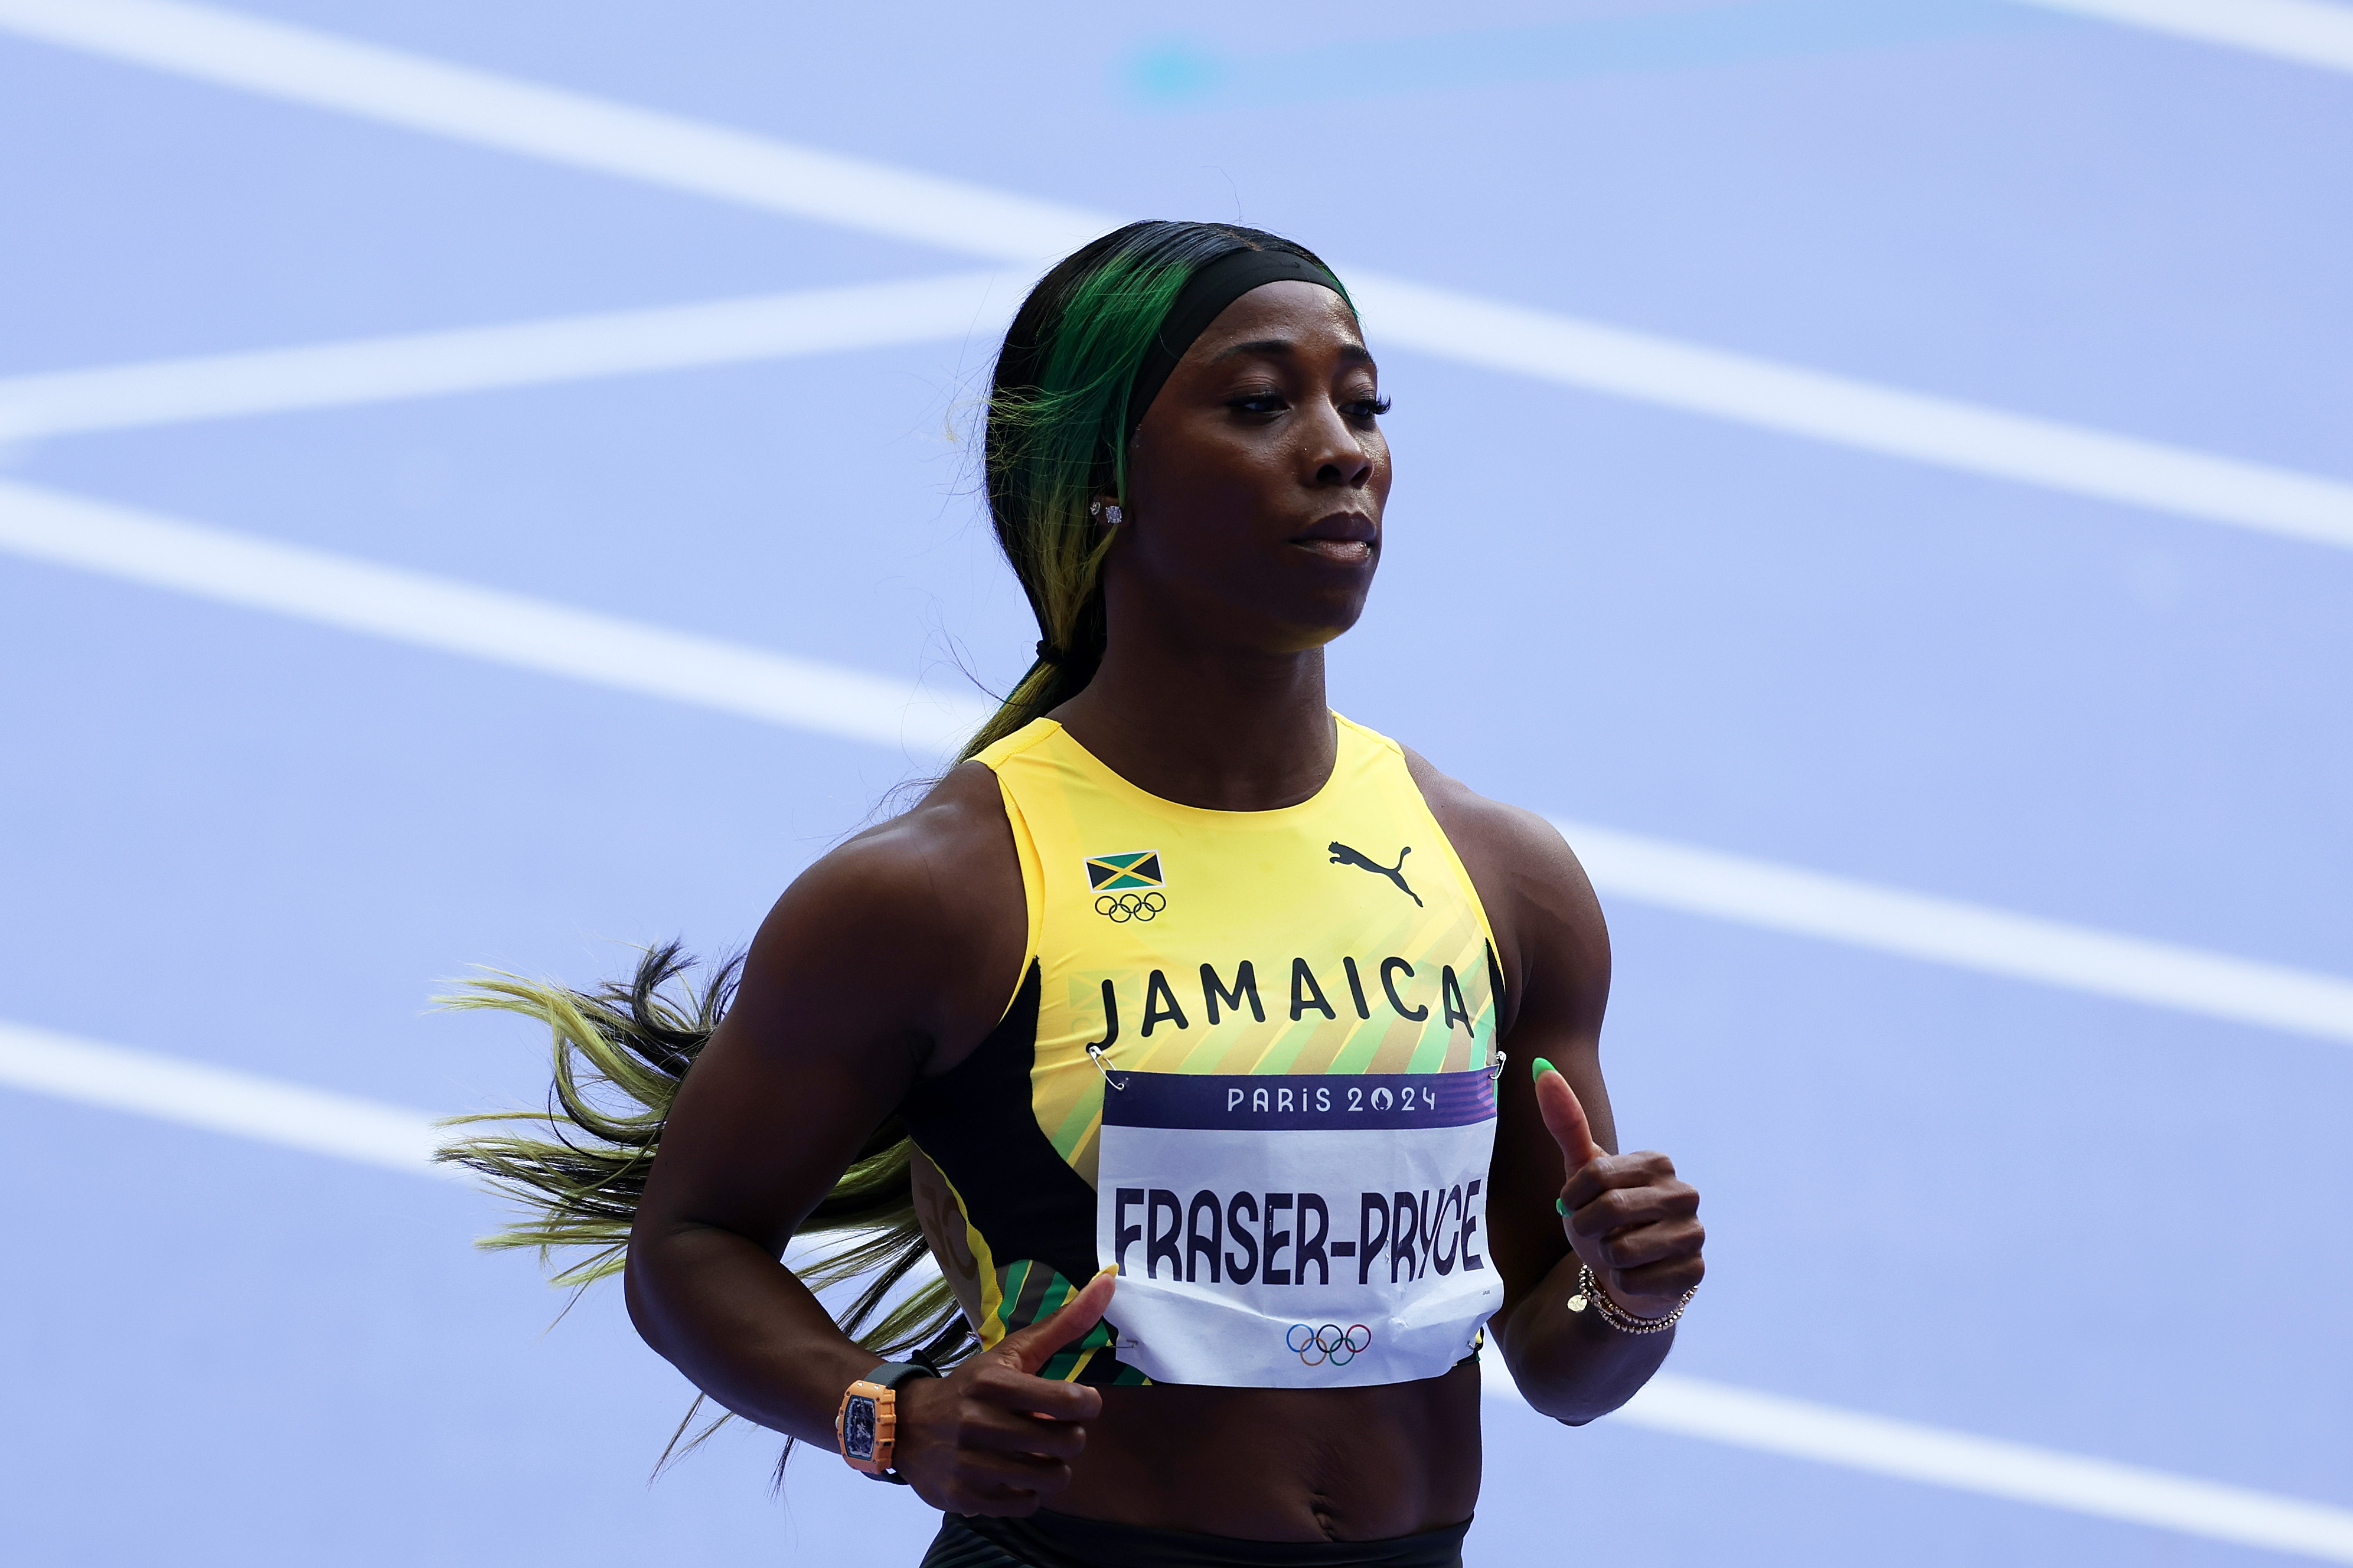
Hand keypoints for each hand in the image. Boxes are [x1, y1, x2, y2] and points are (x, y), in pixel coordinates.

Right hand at [891, 1269, 1114, 1514]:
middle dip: (1070, 1437)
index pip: (1068, 1402)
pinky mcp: (962, 1496)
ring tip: (1038, 1453)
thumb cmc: (972, 1386)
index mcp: (994, 1383)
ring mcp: (968, 1463)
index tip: (1078, 1402)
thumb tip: (1108, 1280)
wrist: (905, 1425)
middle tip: (1055, 1430)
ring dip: (1053, 1466)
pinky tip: (1014, 1473)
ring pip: (1050, 1478)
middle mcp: (978, 1422)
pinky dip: (1028, 1491)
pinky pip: (1025, 1504)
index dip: (1087, 1405)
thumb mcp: (1012, 1352)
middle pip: (1066, 1443)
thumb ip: (1063, 1323)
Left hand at [1533, 1058, 1703, 1320]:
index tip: (1577, 1206)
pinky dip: (1624, 1283)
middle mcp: (1684, 1193)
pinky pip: (1635, 1282)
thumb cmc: (1601, 1217)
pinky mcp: (1695, 1272)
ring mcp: (1694, 1233)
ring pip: (1622, 1250)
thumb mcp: (1581, 1173)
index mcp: (1657, 1162)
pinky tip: (1637, 1275)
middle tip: (1596, 1233)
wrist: (1623, 1272)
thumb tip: (1541, 1069)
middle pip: (1609, 1210)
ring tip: (1619, 1253)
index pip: (1594, 1174)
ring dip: (1606, 1257)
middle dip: (1587, 1228)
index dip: (1573, 1198)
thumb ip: (1566, 1123)